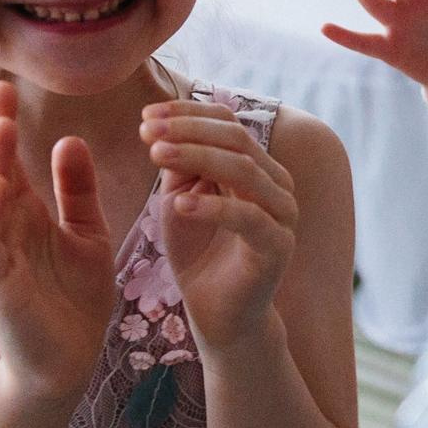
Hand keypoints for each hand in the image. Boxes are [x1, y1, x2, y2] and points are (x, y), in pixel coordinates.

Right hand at [0, 80, 117, 401]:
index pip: (10, 158)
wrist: (69, 361)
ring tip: (0, 127)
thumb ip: (77, 191)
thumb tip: (69, 138)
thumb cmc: (74, 299)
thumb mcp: (87, 234)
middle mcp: (4, 228)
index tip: (8, 82)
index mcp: (25, 213)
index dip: (6, 122)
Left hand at [143, 98, 297, 350]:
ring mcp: (282, 215)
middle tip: (147, 132)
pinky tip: (178, 204)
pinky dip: (212, 207)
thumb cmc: (198, 253)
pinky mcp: (278, 247)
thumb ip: (179, 165)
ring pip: (245, 171)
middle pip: (237, 140)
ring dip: (197, 157)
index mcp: (256, 167)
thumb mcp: (179, 198)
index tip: (145, 115)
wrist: (218, 313)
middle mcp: (276, 184)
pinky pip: (248, 217)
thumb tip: (164, 127)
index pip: (229, 123)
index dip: (188, 113)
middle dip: (188, 130)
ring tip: (156, 156)